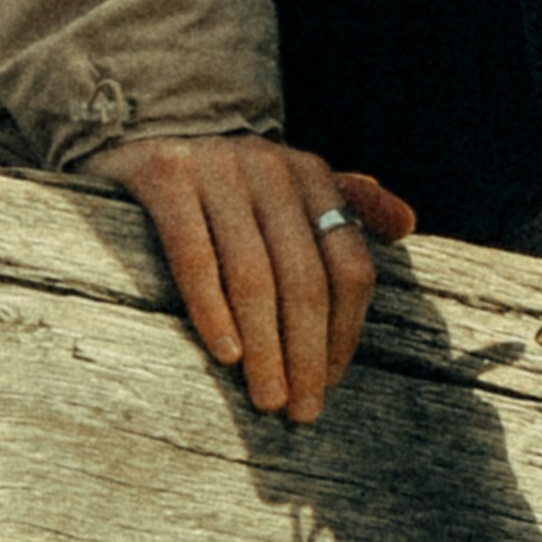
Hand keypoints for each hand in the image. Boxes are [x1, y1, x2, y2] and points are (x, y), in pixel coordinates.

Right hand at [96, 135, 416, 419]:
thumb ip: (347, 204)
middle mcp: (270, 166)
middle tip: (300, 411)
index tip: (331, 384)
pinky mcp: (164, 174)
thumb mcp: (287, 184)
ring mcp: (217, 167)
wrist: (135, 129)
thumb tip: (407, 225)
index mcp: (310, 174)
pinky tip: (226, 354)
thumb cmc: (221, 180)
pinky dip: (212, 308)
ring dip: (265, 346)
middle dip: (307, 353)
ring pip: (253, 275)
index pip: (348, 265)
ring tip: (266, 398)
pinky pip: (194, 254)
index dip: (345, 331)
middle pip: (305, 277)